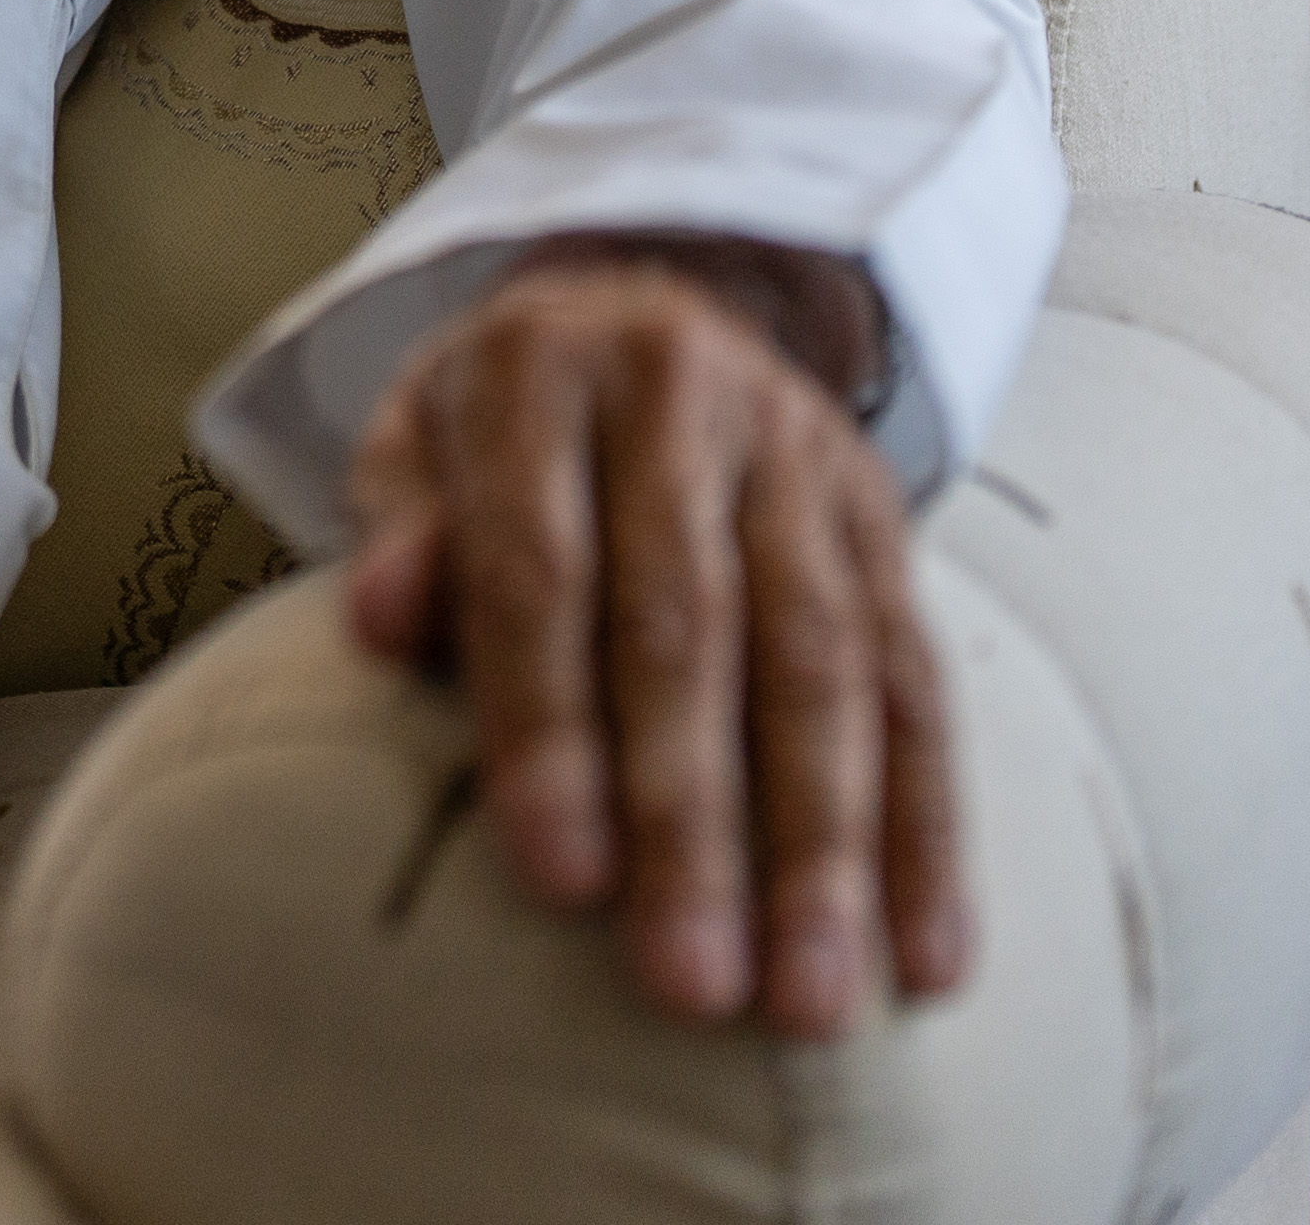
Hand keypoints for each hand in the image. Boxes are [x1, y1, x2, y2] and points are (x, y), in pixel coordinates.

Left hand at [338, 236, 958, 1042]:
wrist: (642, 308)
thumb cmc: (498, 433)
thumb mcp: (415, 444)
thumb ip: (402, 532)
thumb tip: (383, 624)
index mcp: (539, 370)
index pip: (542, 565)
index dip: (549, 724)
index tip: (558, 881)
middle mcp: (680, 396)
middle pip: (690, 624)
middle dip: (692, 817)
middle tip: (687, 983)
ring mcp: (798, 455)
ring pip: (823, 661)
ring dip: (822, 848)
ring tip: (807, 1000)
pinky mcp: (883, 521)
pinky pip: (916, 681)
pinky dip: (926, 828)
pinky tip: (923, 952)